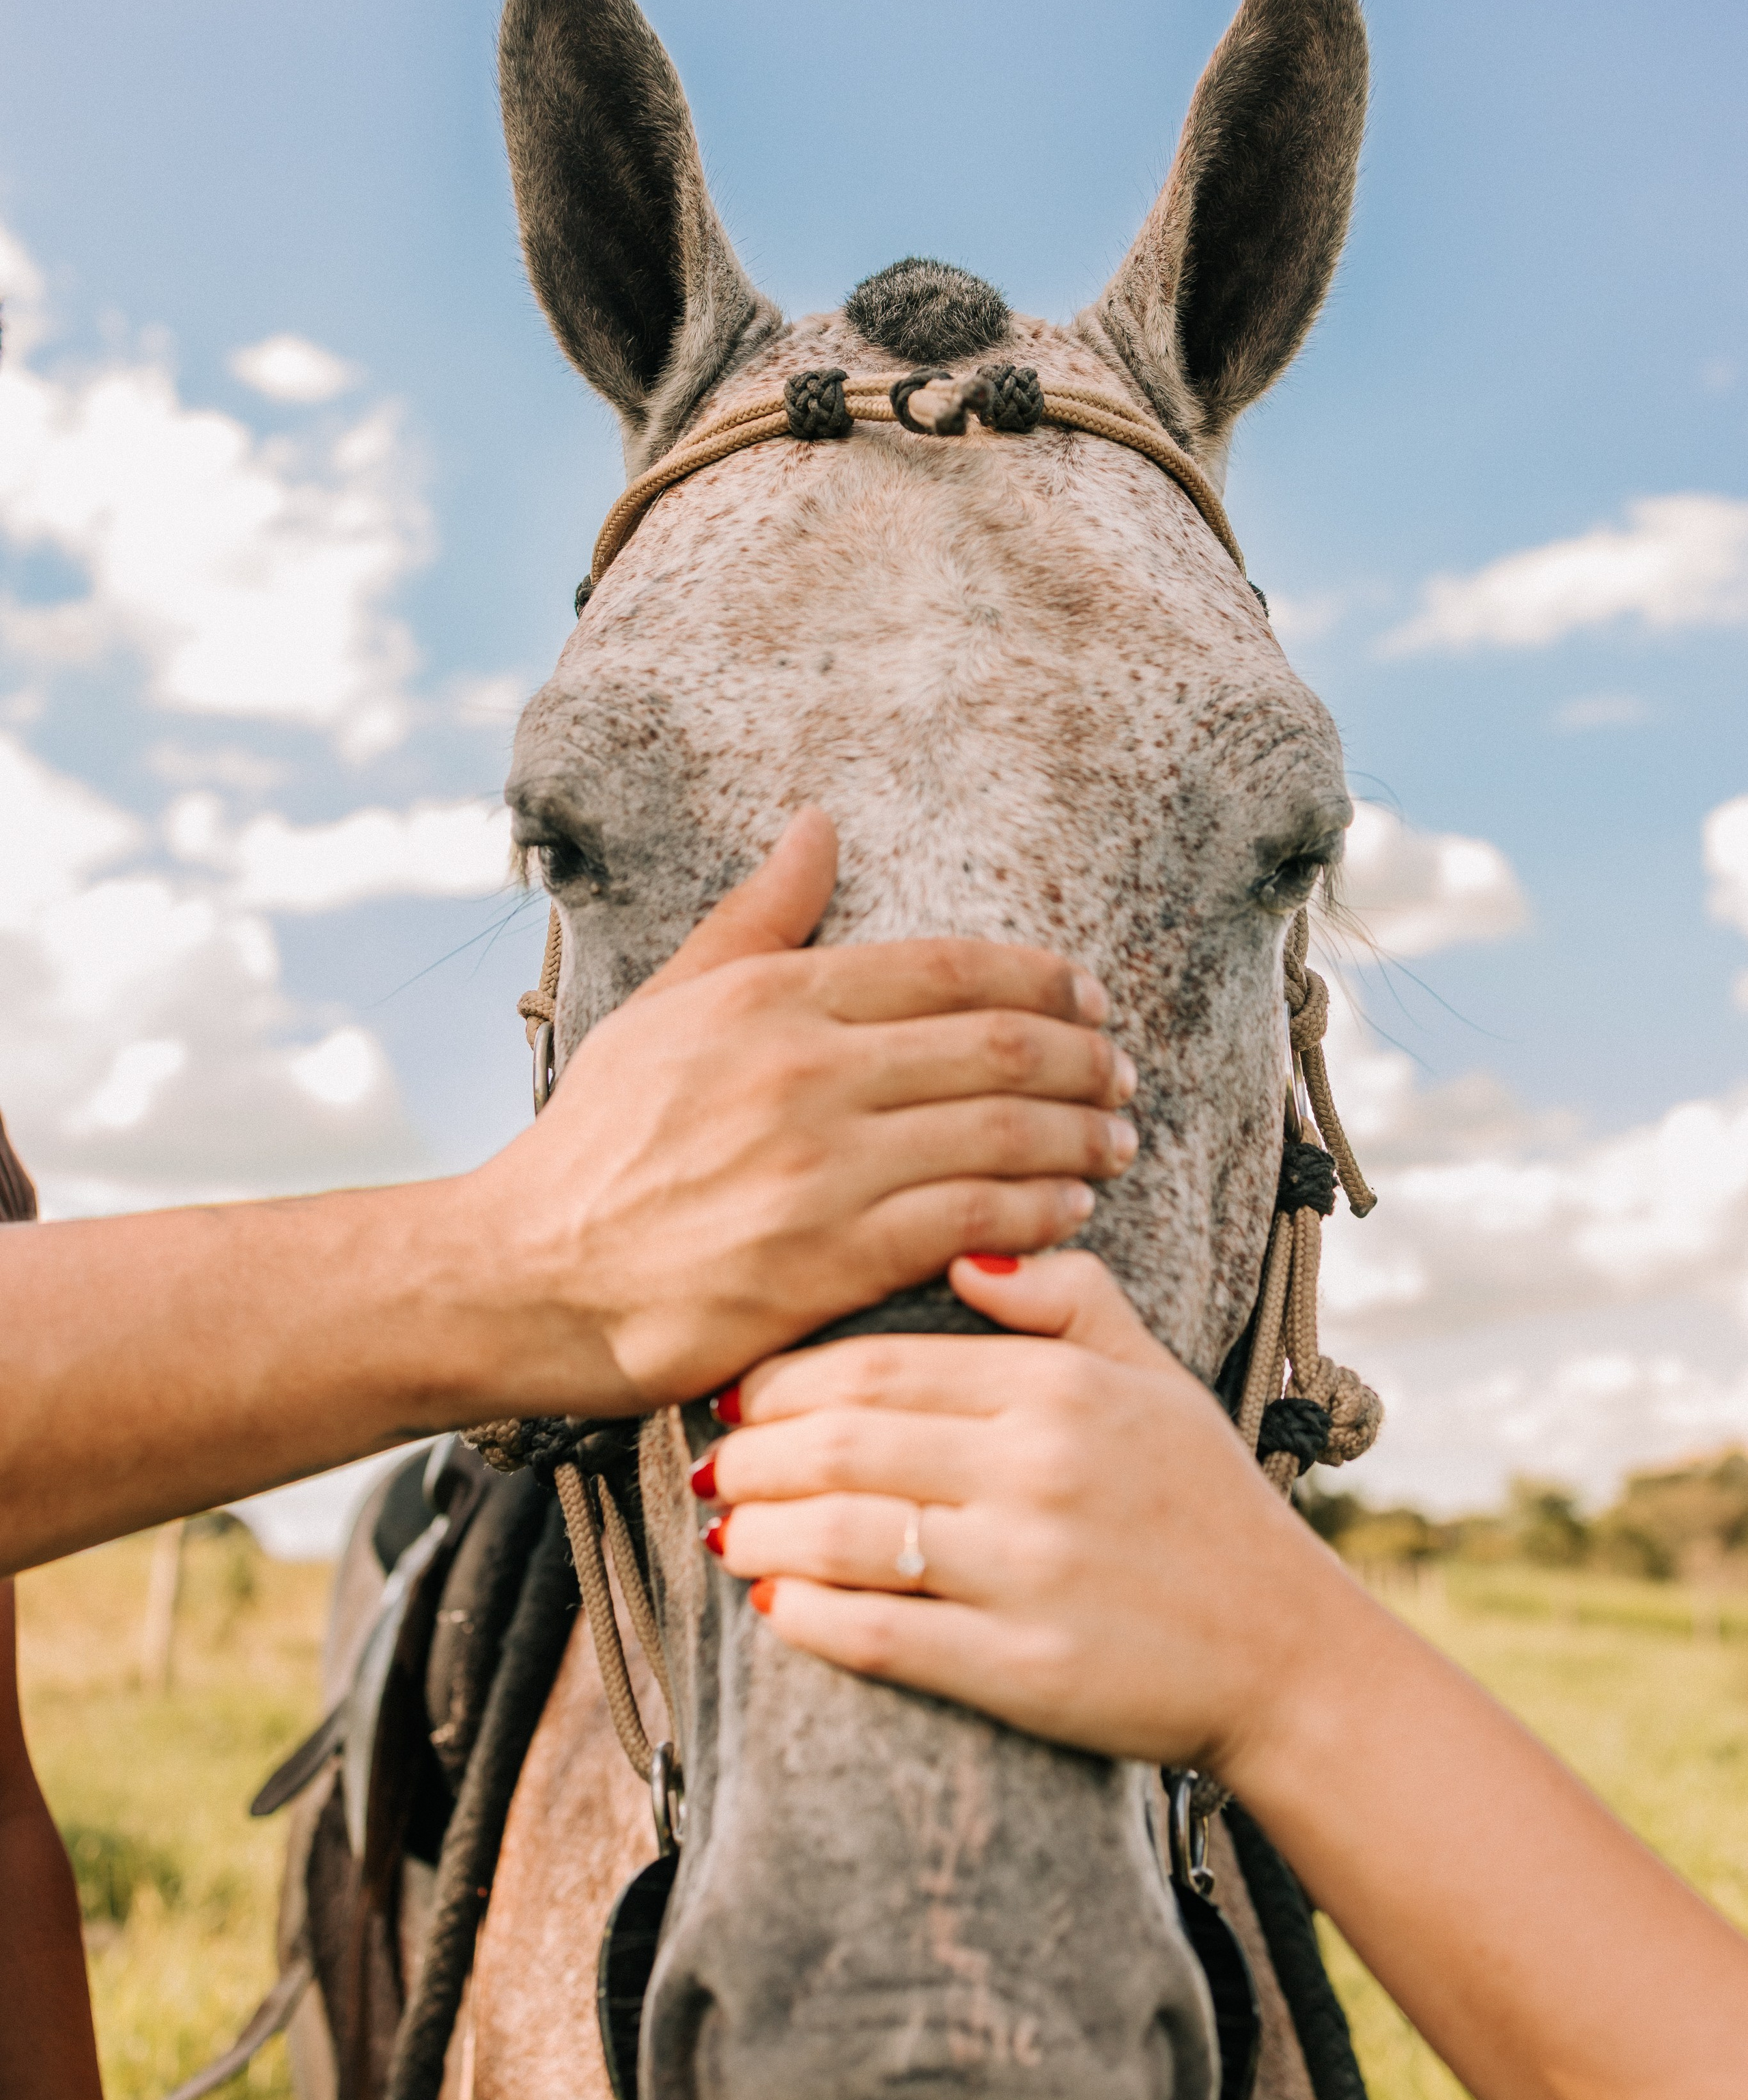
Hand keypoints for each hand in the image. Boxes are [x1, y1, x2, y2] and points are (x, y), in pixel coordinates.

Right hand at [461, 815, 1140, 1413]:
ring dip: (1084, 1134)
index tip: (1090, 996)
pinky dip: (1041, 1209)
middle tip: (1126, 1073)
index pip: (952, 968)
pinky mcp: (830, 1258)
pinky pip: (973, 1219)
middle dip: (1088, 1057)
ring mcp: (822, 1167)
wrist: (528, 1274)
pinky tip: (1072, 1207)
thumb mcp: (668, 1005)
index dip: (1046, 978)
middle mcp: (806, 1070)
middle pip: (1000, 1045)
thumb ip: (757, 919)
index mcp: (774, 997)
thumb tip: (817, 825)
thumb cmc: (600, 1140)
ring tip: (1118, 1139)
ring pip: (1004, 1132)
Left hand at [702, 1248, 1349, 1767]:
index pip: (880, 1364)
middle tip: (709, 1460)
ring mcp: (1029, 1572)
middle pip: (845, 1443)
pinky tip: (774, 1604)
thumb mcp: (1155, 1374)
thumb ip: (1065, 1299)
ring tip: (723, 1529)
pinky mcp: (1023, 1671)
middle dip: (753, 1452)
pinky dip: (811, 1618)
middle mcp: (1039, 1471)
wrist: (1285, 1654)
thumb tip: (963, 1255)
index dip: (787, 1378)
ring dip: (761, 1531)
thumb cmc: (1206, 1506)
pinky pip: (883, 1636)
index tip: (739, 1392)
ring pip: (846, 1537)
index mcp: (1061, 1390)